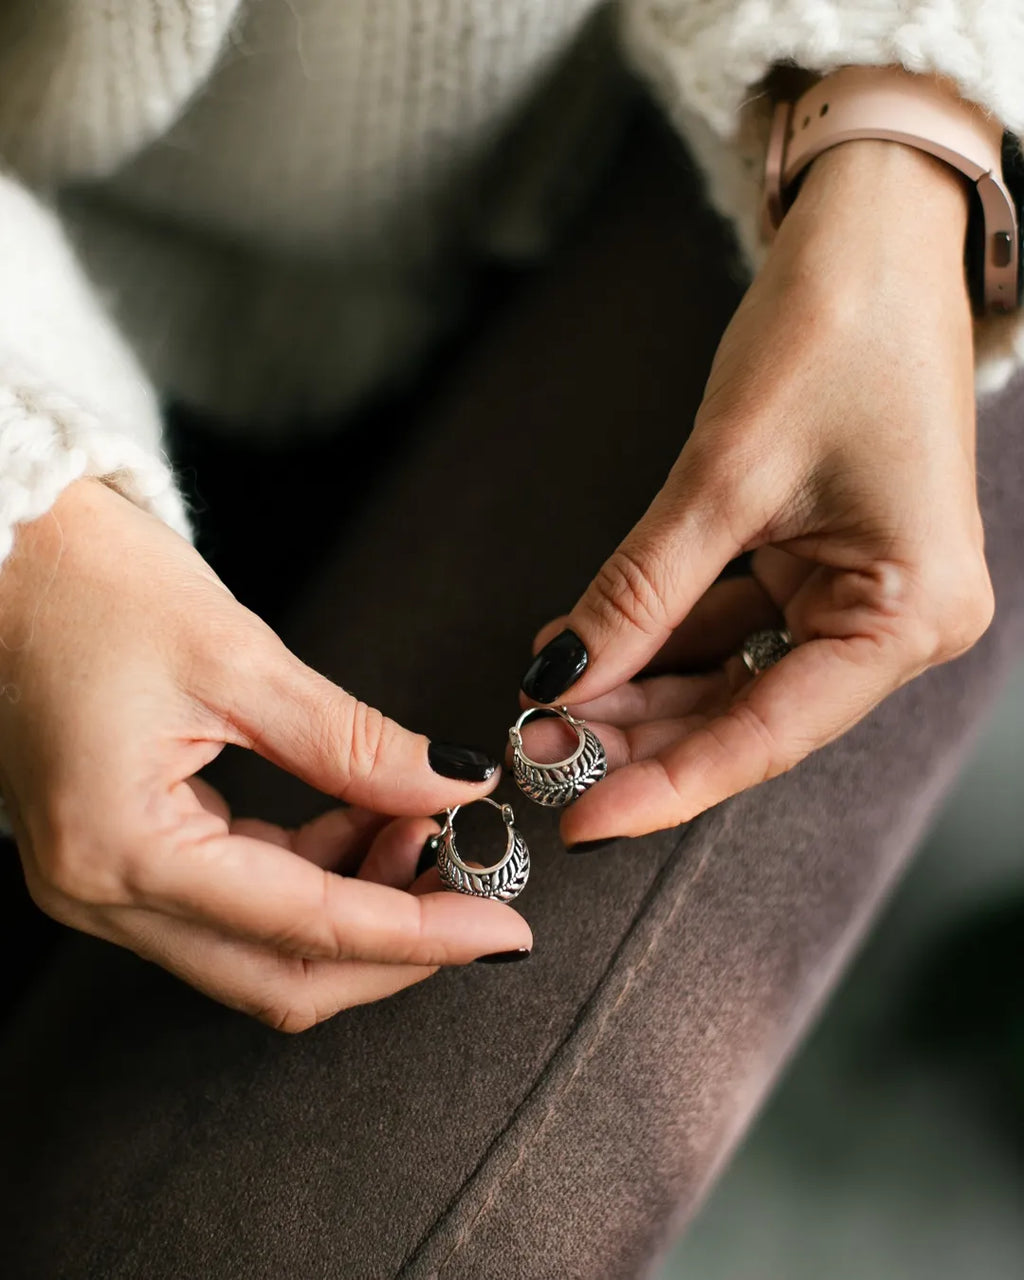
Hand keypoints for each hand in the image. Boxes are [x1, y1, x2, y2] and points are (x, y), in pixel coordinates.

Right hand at [0, 479, 530, 1028]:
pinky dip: (312, 871)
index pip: (304, 925)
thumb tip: (454, 789)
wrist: (2, 548)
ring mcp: (104, 880)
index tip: (504, 926)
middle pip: (279, 974)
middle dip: (392, 942)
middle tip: (475, 881)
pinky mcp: (120, 852)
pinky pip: (234, 897)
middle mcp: (101, 890)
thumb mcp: (238, 658)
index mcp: (121, 849)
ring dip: (356, 902)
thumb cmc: (89, 584)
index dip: (419, 933)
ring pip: (260, 945)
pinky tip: (367, 819)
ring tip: (427, 826)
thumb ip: (354, 743)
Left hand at [520, 140, 993, 843]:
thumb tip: (563, 684)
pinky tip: (587, 646)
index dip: (667, 786)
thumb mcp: (723, 476)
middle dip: (638, 736)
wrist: (873, 238)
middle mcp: (898, 620)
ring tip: (546, 698)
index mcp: (910, 613)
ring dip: (639, 691)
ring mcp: (862, 594)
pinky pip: (736, 627)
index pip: (770, 736)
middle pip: (749, 715)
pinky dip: (661, 639)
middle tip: (538, 745)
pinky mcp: (824, 565)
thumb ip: (640, 592)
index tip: (581, 822)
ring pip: (734, 678)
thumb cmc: (833, 333)